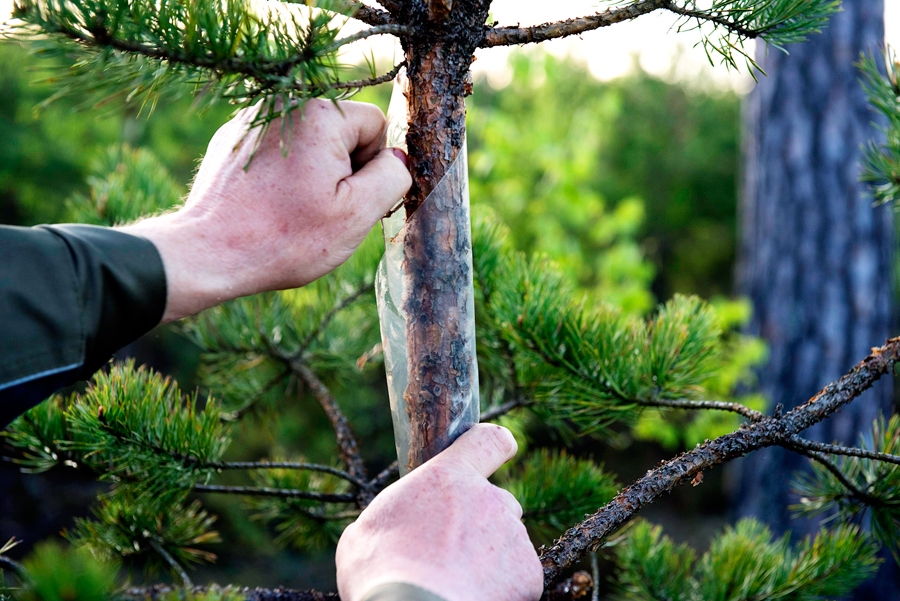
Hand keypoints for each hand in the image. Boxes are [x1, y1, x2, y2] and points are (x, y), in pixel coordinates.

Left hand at [122, 99, 410, 321]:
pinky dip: (282, 176)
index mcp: (320, 113)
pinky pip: (279, 151)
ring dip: (313, 175)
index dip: (373, 168)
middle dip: (342, 170)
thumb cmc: (285, 238)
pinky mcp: (232, 140)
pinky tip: (269, 206)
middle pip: (342, 132)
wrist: (208, 253)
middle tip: (322, 211)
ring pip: (310, 144)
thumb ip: (392, 178)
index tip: (350, 200)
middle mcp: (284, 103)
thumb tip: (399, 160)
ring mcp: (253, 120)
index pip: (375, 126)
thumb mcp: (357, 214)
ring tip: (292, 212)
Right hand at [335, 424, 543, 600]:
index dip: (494, 446)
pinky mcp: (528, 574)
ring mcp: (513, 536)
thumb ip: (399, 514)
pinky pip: (518, 576)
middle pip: (498, 500)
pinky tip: (470, 595)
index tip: (499, 449)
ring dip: (489, 556)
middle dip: (481, 519)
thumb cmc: (380, 571)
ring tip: (455, 578)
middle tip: (452, 547)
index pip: (489, 441)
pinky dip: (502, 587)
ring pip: (507, 541)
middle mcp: (489, 498)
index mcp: (450, 477)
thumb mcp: (370, 528)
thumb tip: (397, 527)